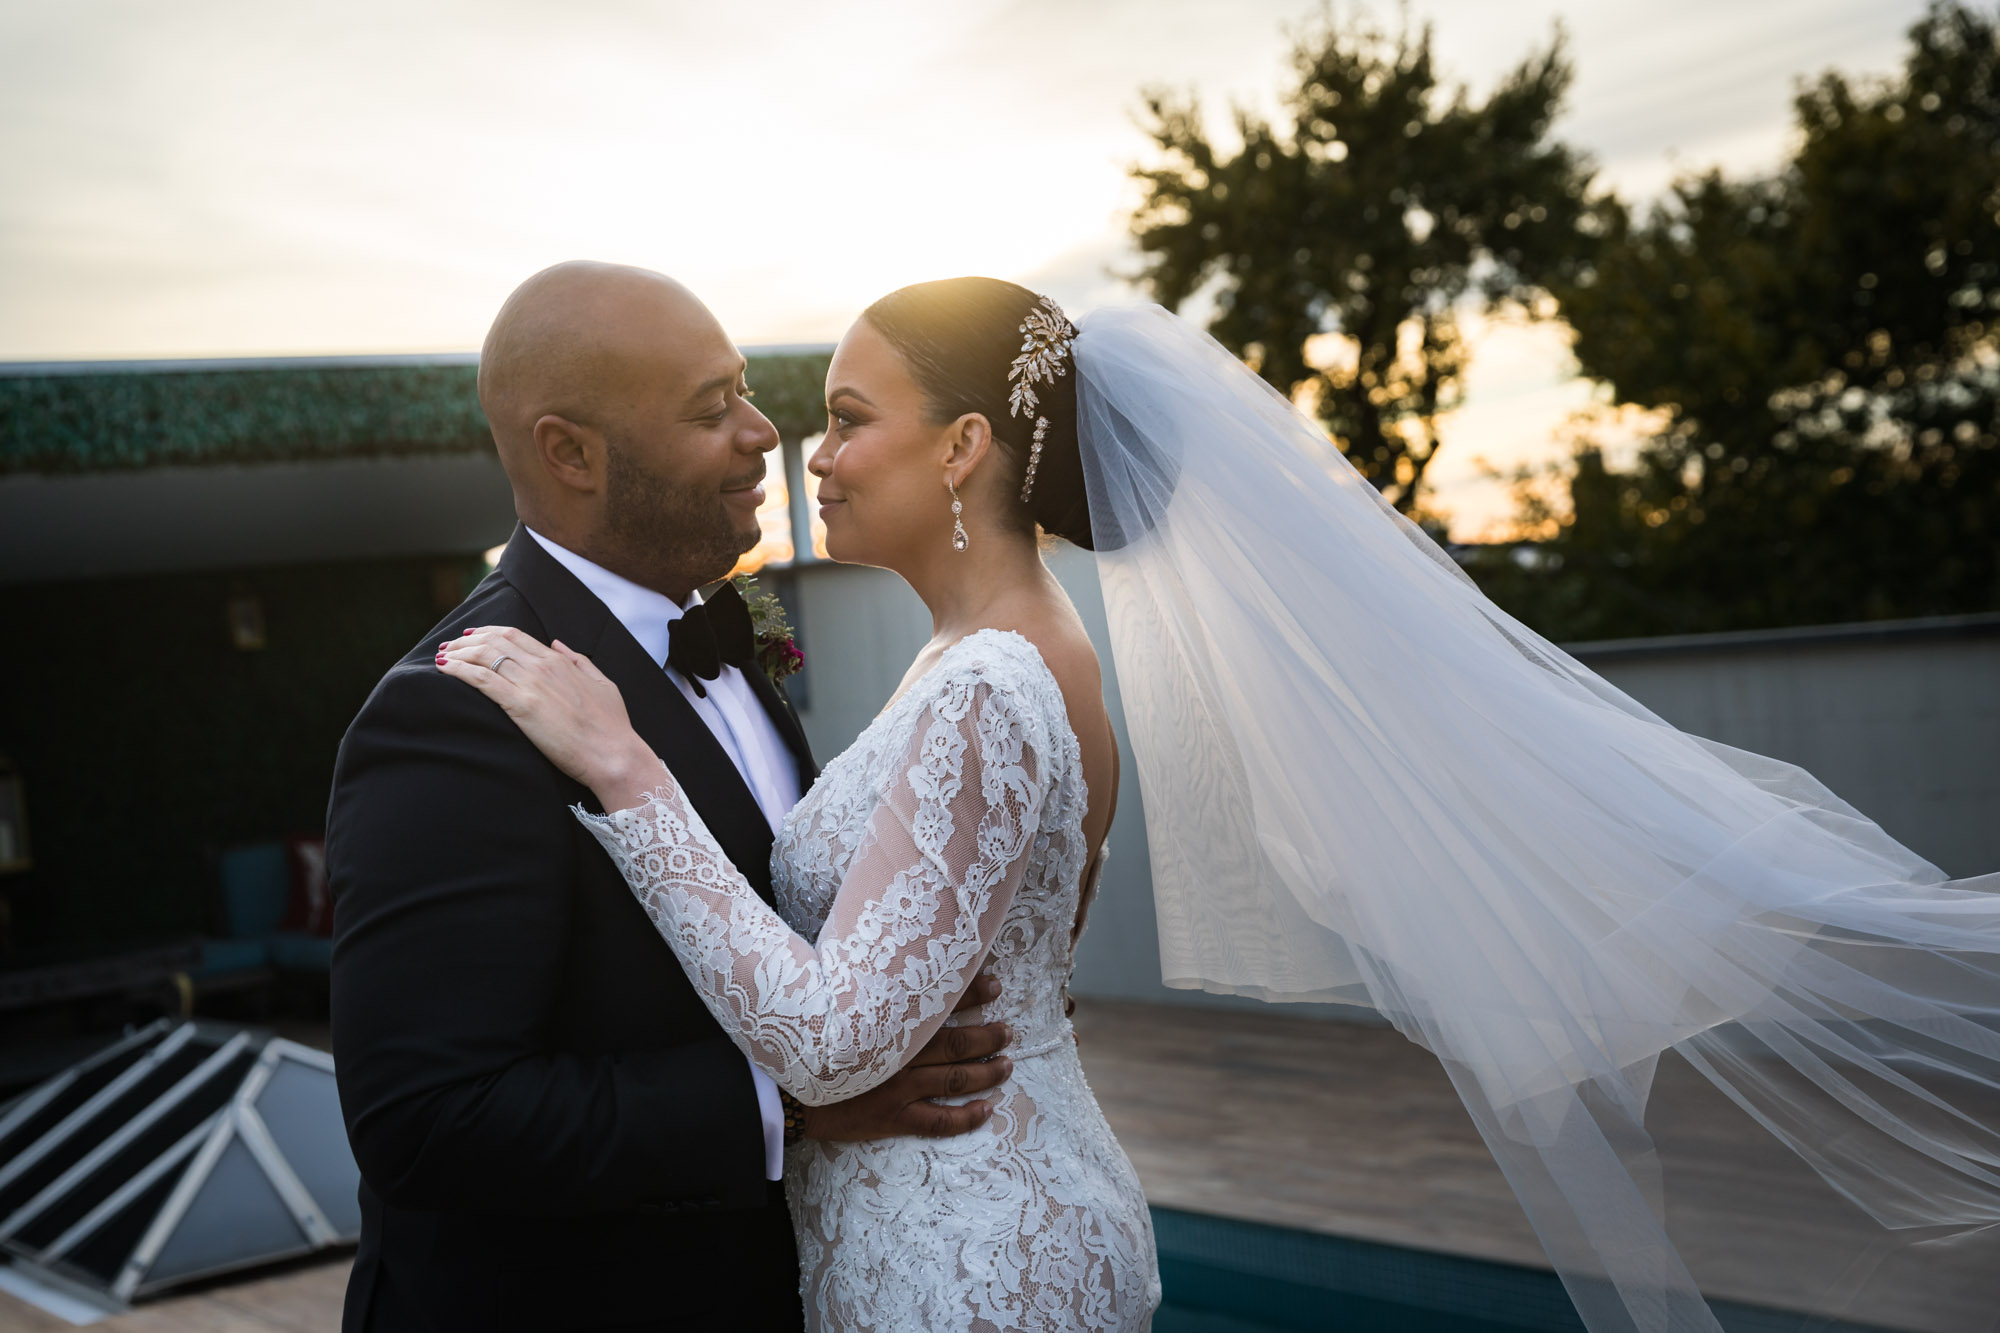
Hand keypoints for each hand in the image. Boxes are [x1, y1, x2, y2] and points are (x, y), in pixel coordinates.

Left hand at [437, 627, 655, 803]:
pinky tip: (445, 669)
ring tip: (443, 656)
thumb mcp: (603, 683)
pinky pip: (481, 679)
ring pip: (484, 656)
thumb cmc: (612, 726)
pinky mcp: (521, 706)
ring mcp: (531, 685)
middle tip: (451, 645)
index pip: (516, 636)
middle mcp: (543, 667)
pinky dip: (459, 670)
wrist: (613, 754)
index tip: (472, 635)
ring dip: (458, 653)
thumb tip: (558, 644)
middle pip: (495, 641)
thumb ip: (579, 661)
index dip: (489, 632)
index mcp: (560, 661)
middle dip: (467, 640)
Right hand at [800, 974, 1012, 1142]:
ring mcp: (899, 1088)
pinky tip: (987, 1111)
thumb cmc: (809, 1041)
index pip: (938, 1003)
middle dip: (988, 1035)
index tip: (994, 984)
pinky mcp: (893, 1117)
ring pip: (955, 1079)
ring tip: (1008, 1064)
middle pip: (956, 1043)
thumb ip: (865, 989)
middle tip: (1008, 1030)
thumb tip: (891, 964)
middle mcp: (900, 1054)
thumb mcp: (837, 1005)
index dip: (970, 993)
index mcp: (888, 1024)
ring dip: (987, 1072)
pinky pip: (938, 1121)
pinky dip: (966, 1118)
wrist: (785, 1090)